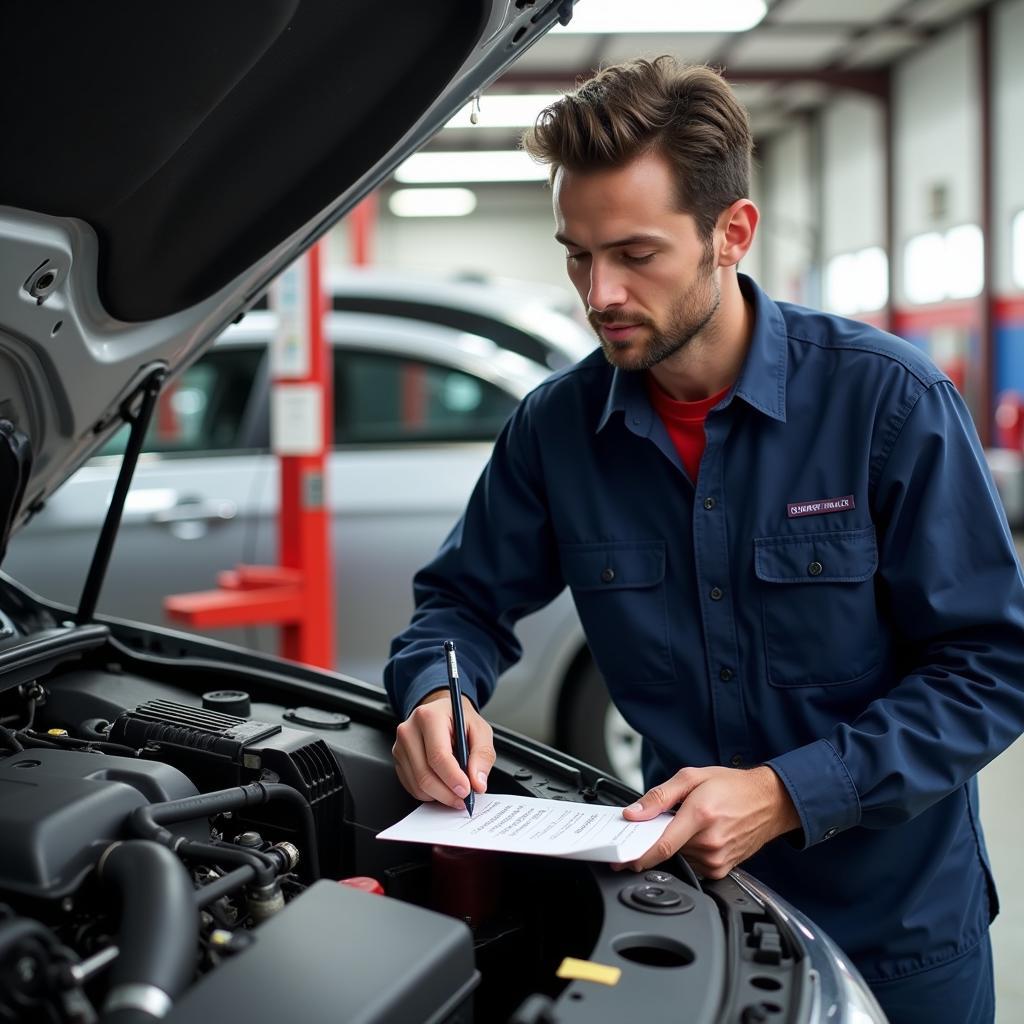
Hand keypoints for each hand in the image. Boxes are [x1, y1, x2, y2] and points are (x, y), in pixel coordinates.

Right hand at [392, 690, 495, 809]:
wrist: (443, 714)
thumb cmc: (460, 721)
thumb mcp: (481, 730)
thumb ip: (482, 755)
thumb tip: (477, 782)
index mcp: (429, 717)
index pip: (438, 755)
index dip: (453, 777)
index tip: (467, 790)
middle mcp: (409, 731)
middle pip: (425, 774)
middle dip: (447, 793)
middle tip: (464, 798)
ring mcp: (400, 746)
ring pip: (417, 785)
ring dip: (440, 796)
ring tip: (455, 792)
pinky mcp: (398, 760)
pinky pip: (412, 787)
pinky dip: (430, 794)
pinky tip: (443, 786)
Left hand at [617, 765, 800, 876]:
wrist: (769, 801)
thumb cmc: (732, 786)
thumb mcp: (692, 777)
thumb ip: (659, 796)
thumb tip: (633, 814)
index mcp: (700, 816)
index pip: (662, 846)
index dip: (637, 855)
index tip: (619, 860)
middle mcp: (710, 842)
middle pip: (667, 850)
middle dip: (658, 837)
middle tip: (670, 819)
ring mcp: (718, 859)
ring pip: (680, 858)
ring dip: (676, 843)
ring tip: (693, 822)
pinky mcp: (723, 870)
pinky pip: (693, 865)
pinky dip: (689, 851)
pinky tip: (702, 834)